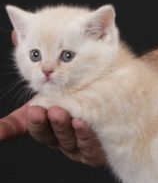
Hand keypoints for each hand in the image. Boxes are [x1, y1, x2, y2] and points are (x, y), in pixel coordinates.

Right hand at [0, 31, 105, 167]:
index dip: (13, 127)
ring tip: (60, 111)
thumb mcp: (61, 67)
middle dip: (41, 122)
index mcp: (48, 120)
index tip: (6, 128)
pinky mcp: (96, 150)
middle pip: (46, 133)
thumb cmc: (88, 82)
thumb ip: (38, 56)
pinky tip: (83, 121)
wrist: (121, 92)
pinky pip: (89, 145)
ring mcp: (78, 144)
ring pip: (66, 140)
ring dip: (61, 126)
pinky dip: (84, 134)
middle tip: (40, 109)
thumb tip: (16, 32)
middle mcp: (60, 134)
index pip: (27, 125)